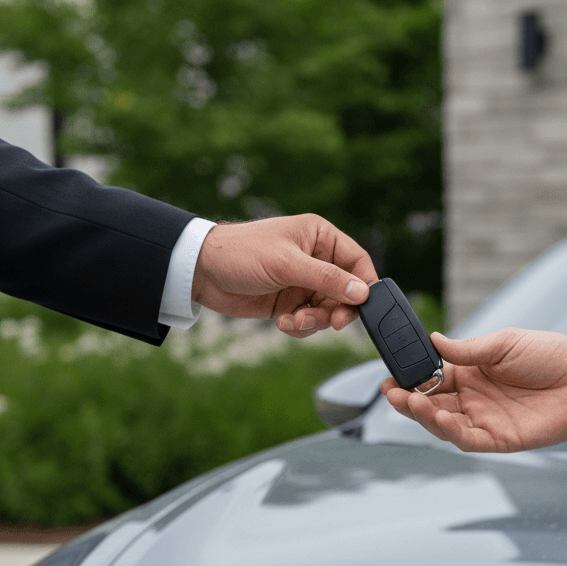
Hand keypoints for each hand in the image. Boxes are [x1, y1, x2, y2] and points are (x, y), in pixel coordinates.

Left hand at [192, 214, 377, 336]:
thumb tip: (363, 293)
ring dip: (314, 322)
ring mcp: (302, 283)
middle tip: (331, 323)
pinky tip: (282, 323)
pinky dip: (299, 327)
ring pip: (327, 310)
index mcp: (320, 238)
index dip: (365, 284)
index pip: (357, 261)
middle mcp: (315, 259)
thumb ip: (327, 279)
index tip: (365, 306)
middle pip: (346, 292)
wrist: (201, 271)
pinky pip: (308, 321)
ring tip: (293, 322)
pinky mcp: (289, 303)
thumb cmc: (241, 252)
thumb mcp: (287, 264)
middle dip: (337, 310)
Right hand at [381, 329, 566, 451]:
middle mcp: (474, 400)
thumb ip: (467, 350)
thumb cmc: (549, 355)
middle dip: (408, 400)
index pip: (432, 380)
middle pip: (432, 405)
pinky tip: (438, 418)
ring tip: (408, 402)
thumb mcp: (503, 344)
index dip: (410, 380)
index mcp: (471, 375)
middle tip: (390, 393)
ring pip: (445, 425)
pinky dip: (451, 431)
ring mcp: (486, 421)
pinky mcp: (501, 439)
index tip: (390, 376)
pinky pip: (469, 440)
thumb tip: (434, 341)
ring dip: (423, 416)